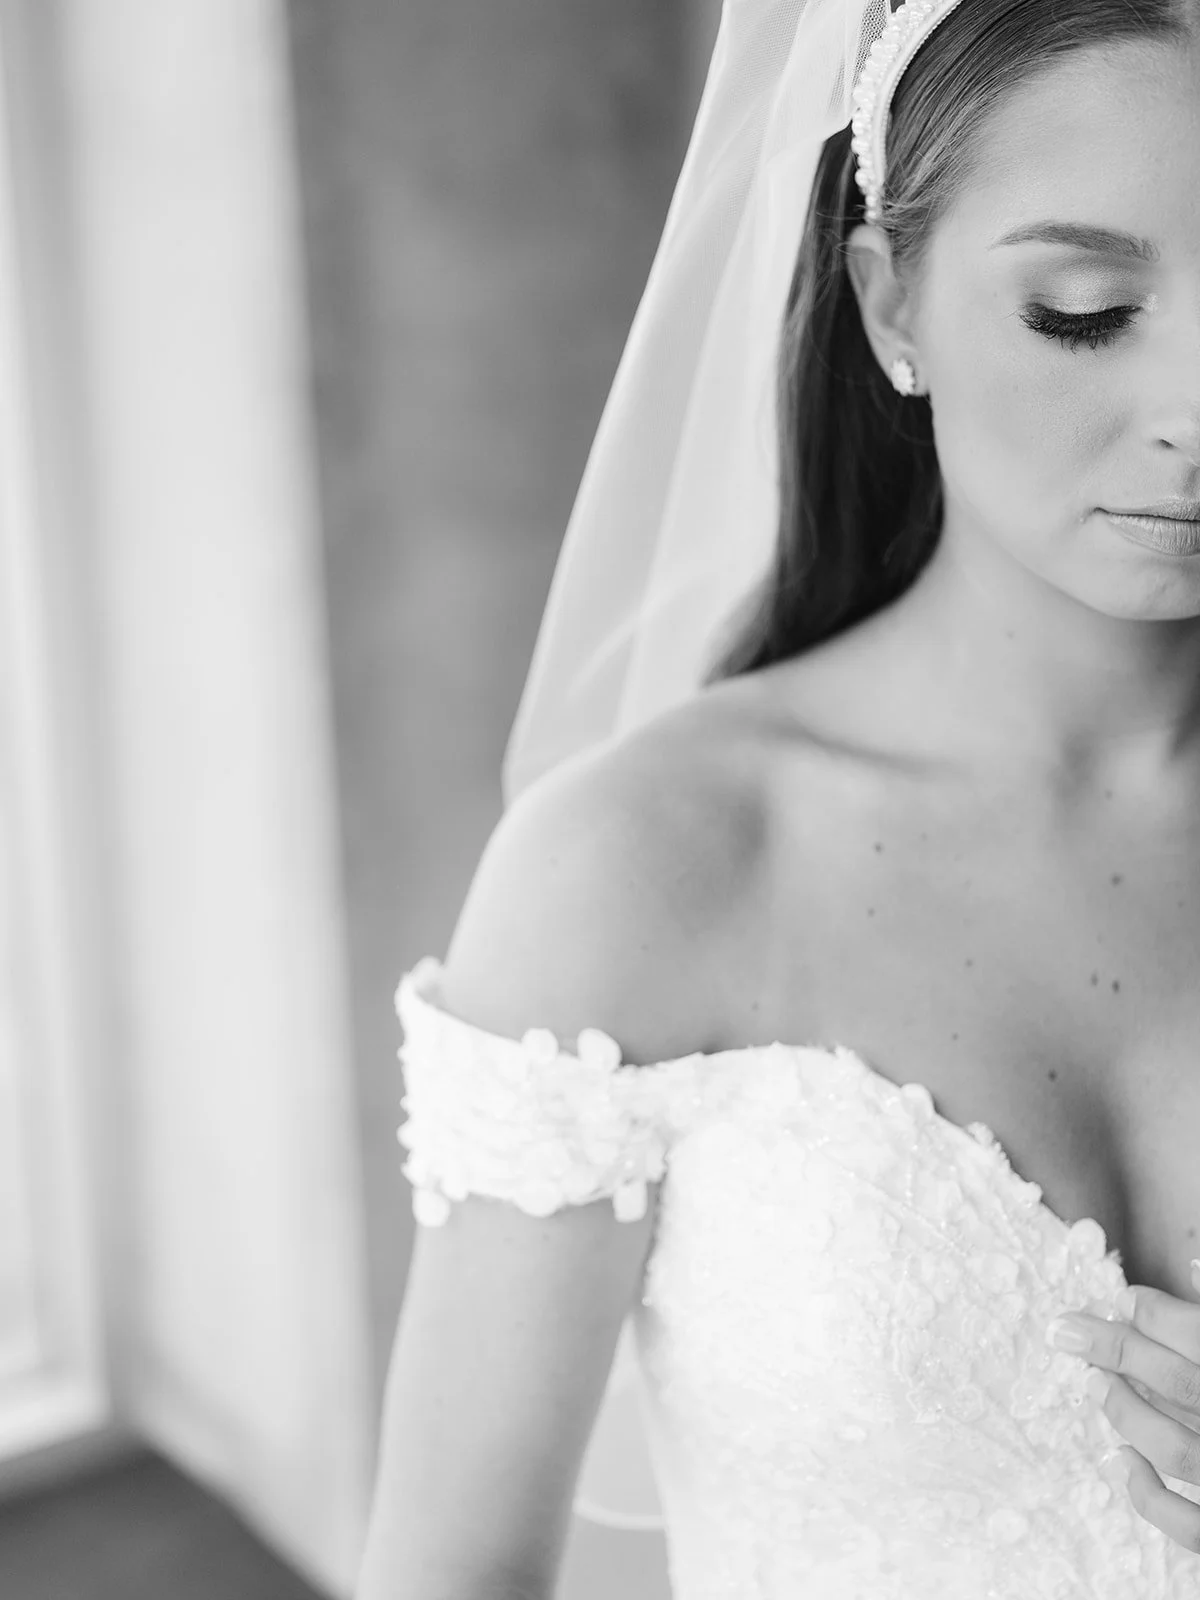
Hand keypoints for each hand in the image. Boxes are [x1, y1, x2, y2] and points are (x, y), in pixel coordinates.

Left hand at [1046, 1260, 1199, 1555]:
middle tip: (1067, 1329)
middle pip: (1174, 1382)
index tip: (1126, 1296)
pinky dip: (1147, 1497)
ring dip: (1126, 1412)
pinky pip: (1190, 1525)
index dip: (1155, 1312)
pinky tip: (1118, 1461)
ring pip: (1173, 1448)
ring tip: (1093, 1382)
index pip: (1197, 1334)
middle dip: (1115, 1349)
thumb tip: (1194, 1262)